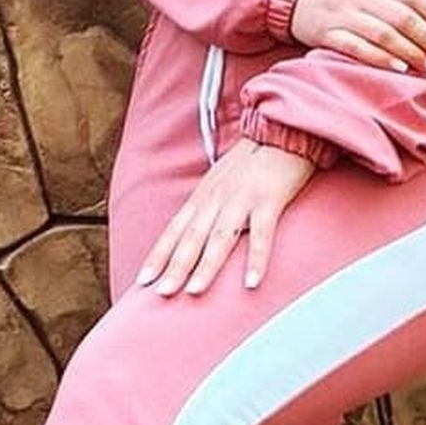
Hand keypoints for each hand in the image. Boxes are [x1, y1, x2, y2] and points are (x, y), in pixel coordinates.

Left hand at [136, 139, 315, 296]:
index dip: (159, 255)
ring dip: (206, 266)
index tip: (143, 280)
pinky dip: (256, 259)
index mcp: (204, 195)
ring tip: (194, 291)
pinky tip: (252, 283)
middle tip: (161, 293)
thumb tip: (197, 234)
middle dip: (174, 266)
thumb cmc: (254, 160)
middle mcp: (217, 198)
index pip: (175, 229)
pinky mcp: (269, 199)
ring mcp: (242, 199)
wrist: (282, 130)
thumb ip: (210, 206)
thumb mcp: (222, 181)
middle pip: (191, 237)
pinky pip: (262, 234)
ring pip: (219, 237)